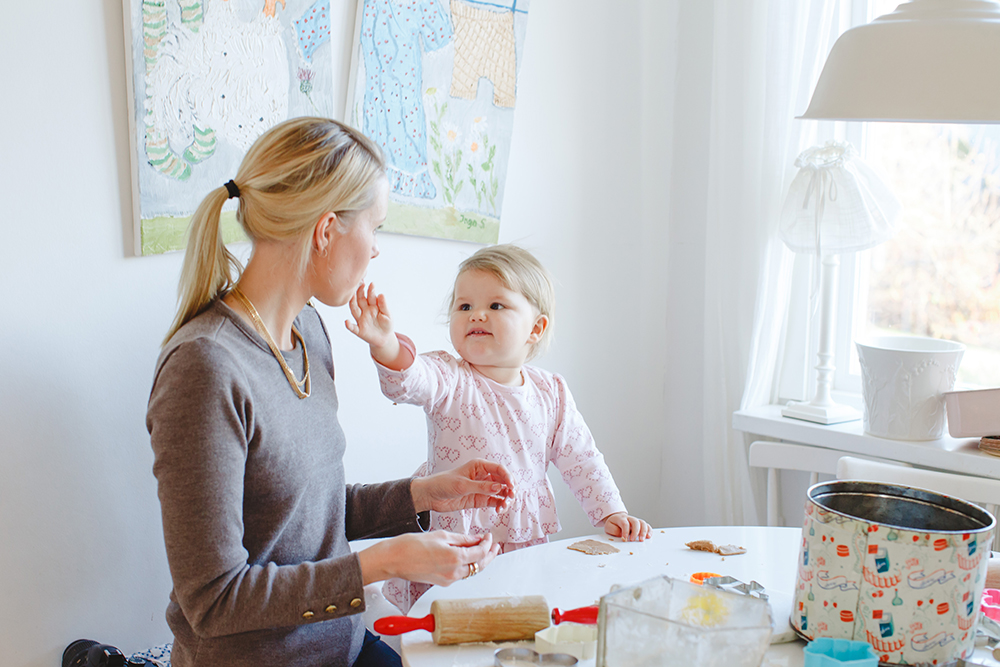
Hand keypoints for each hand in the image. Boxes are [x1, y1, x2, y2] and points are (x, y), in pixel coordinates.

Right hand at [345, 282, 397, 361]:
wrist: (384, 338)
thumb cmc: (386, 324)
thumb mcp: (388, 315)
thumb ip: (384, 305)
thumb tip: (381, 294)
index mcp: (373, 306)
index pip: (370, 296)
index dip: (370, 290)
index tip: (372, 284)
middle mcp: (365, 311)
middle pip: (360, 300)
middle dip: (360, 292)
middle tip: (361, 284)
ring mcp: (361, 320)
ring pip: (355, 310)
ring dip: (352, 303)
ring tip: (351, 296)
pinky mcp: (359, 330)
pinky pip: (353, 327)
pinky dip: (349, 325)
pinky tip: (347, 322)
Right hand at [358, 531, 500, 585]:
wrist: (393, 560)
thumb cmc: (411, 546)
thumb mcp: (440, 535)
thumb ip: (462, 539)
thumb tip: (476, 538)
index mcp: (455, 558)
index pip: (480, 552)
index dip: (487, 543)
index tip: (488, 536)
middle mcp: (454, 572)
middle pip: (480, 565)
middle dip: (489, 555)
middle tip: (494, 546)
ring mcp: (448, 579)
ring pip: (471, 571)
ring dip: (479, 561)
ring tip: (482, 549)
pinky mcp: (442, 582)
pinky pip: (460, 574)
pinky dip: (467, 565)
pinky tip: (466, 556)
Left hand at [411, 459, 514, 513]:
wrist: (431, 495)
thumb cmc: (443, 484)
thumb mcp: (462, 485)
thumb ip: (482, 487)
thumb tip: (500, 487)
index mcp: (479, 466)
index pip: (500, 469)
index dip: (508, 477)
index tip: (512, 487)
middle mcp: (483, 476)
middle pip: (504, 480)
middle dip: (510, 489)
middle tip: (510, 498)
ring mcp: (482, 488)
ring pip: (501, 492)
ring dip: (506, 499)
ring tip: (503, 507)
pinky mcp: (479, 499)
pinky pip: (494, 501)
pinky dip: (499, 505)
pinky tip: (499, 510)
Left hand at [603, 512, 650, 541]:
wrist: (616, 519)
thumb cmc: (613, 524)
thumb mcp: (609, 527)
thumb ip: (614, 530)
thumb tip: (621, 535)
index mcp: (621, 518)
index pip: (625, 523)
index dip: (625, 531)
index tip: (624, 539)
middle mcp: (629, 518)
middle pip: (635, 522)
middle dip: (635, 531)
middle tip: (633, 540)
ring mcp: (636, 521)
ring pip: (642, 523)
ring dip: (643, 531)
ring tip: (642, 540)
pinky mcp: (640, 524)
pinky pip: (646, 525)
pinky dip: (649, 530)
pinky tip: (648, 536)